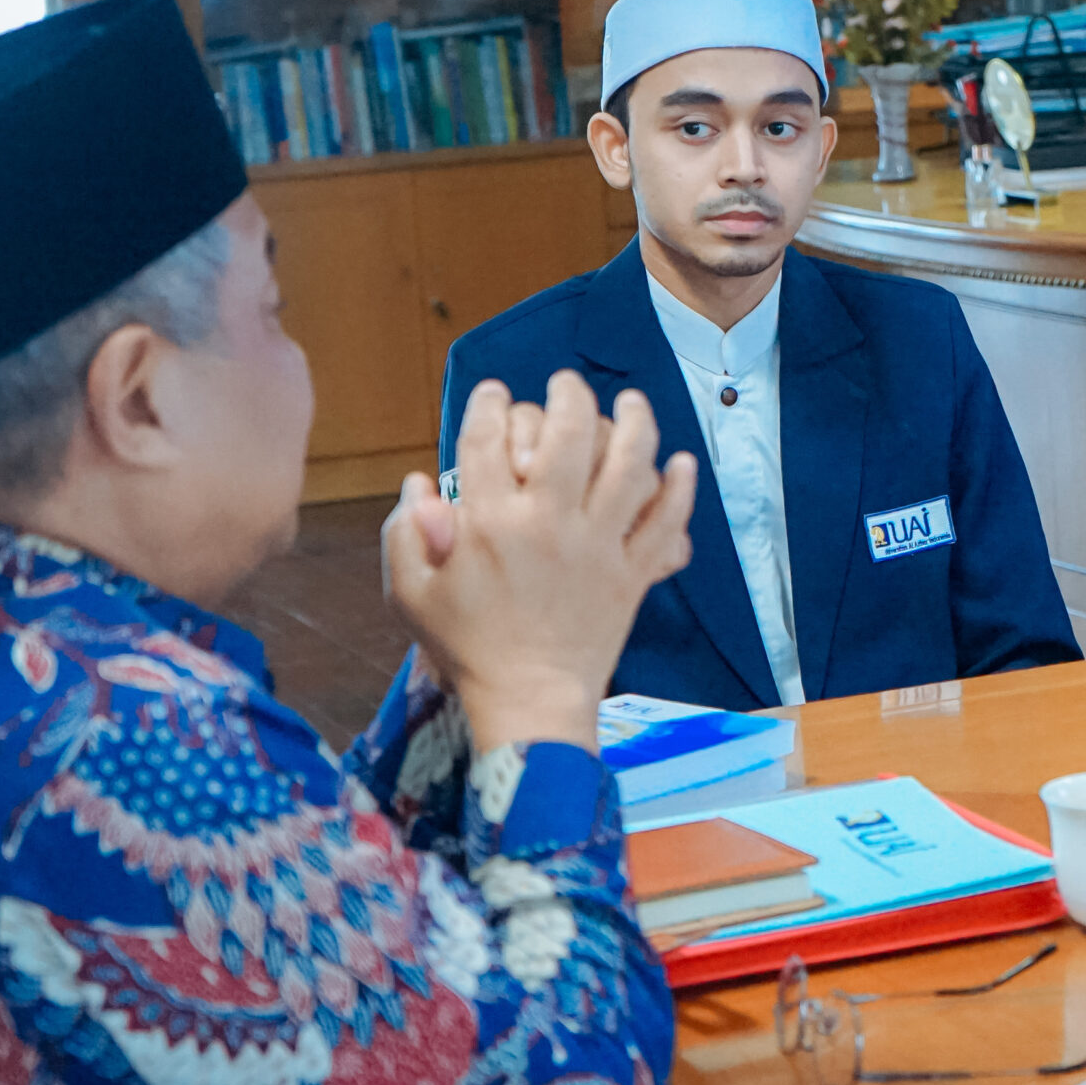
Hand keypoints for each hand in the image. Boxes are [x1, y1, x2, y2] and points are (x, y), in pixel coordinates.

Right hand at [383, 373, 699, 752]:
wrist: (528, 700)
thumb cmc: (466, 648)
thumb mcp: (410, 595)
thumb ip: (405, 534)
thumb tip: (419, 484)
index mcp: (488, 522)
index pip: (486, 440)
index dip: (489, 405)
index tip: (494, 394)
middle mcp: (548, 523)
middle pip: (566, 434)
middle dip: (566, 396)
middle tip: (565, 384)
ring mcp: (597, 546)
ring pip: (627, 466)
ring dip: (634, 425)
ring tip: (630, 403)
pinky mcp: (632, 573)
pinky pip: (665, 522)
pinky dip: (678, 490)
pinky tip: (680, 462)